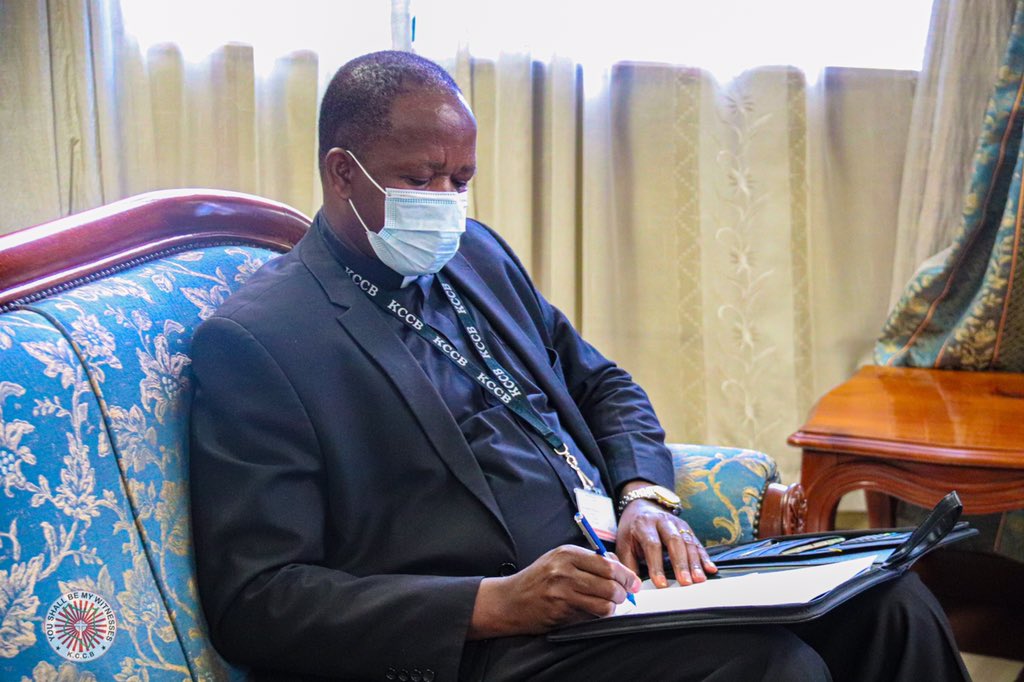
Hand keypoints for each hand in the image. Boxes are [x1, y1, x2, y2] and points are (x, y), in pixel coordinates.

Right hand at [467, 544, 640, 638]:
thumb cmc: (538, 579)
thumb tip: (620, 568)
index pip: (608, 564)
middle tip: (624, 596)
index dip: (626, 575)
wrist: (510, 600)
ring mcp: (562, 592)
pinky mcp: (561, 612)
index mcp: (567, 553)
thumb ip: (588, 560)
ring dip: (613, 607)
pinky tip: (593, 611)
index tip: (633, 582)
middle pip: (610, 584)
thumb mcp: (559, 559)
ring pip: (604, 603)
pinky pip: (590, 616)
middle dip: (623, 593)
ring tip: (610, 605)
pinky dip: (598, 616)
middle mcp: (565, 570)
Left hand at [616, 499, 717, 587]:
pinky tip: (710, 569)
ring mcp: (676, 523)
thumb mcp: (624, 544)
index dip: (657, 565)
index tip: (661, 584)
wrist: (641, 507)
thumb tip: (632, 587)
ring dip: (695, 562)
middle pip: (673, 541)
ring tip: (699, 579)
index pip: (652, 545)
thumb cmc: (632, 531)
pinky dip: (704, 556)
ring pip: (687, 541)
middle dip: (681, 563)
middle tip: (685, 582)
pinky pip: (697, 543)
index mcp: (643, 525)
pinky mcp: (686, 528)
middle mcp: (661, 521)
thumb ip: (628, 565)